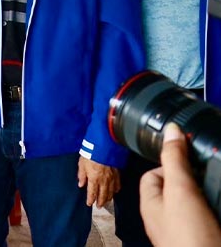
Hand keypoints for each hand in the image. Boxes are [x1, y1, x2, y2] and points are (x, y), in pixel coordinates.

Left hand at [77, 156, 119, 207]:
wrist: (104, 147)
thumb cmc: (91, 154)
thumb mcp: (82, 164)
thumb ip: (81, 175)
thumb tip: (80, 184)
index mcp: (94, 179)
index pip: (92, 193)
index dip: (90, 200)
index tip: (89, 204)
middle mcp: (103, 181)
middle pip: (102, 195)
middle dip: (100, 202)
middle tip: (99, 206)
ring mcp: (112, 178)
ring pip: (111, 192)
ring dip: (108, 198)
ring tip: (106, 202)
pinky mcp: (117, 174)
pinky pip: (118, 185)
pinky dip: (116, 190)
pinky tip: (115, 192)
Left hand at [141, 124, 220, 246]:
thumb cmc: (189, 236)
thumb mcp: (180, 190)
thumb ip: (175, 160)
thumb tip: (170, 129)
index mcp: (151, 203)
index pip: (154, 173)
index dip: (172, 164)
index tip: (191, 160)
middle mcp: (164, 216)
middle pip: (176, 187)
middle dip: (193, 180)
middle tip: (209, 176)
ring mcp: (183, 228)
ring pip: (194, 202)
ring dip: (207, 193)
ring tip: (214, 193)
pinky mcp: (202, 235)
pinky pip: (206, 215)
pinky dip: (214, 207)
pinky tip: (218, 208)